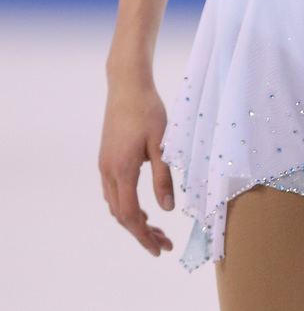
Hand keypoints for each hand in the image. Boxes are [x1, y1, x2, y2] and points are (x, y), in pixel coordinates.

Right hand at [98, 77, 175, 257]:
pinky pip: (113, 191)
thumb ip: (163, 178)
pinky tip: (142, 205)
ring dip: (133, 220)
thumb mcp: (161, 144)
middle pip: (121, 214)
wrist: (127, 86)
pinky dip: (126, 205)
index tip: (160, 249)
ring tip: (156, 229)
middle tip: (163, 243)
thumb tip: (168, 210)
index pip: (130, 215)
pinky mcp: (106, 157)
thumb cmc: (148, 110)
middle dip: (141, 233)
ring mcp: (104, 164)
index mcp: (122, 170)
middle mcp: (108, 171)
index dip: (144, 236)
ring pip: (115, 204)